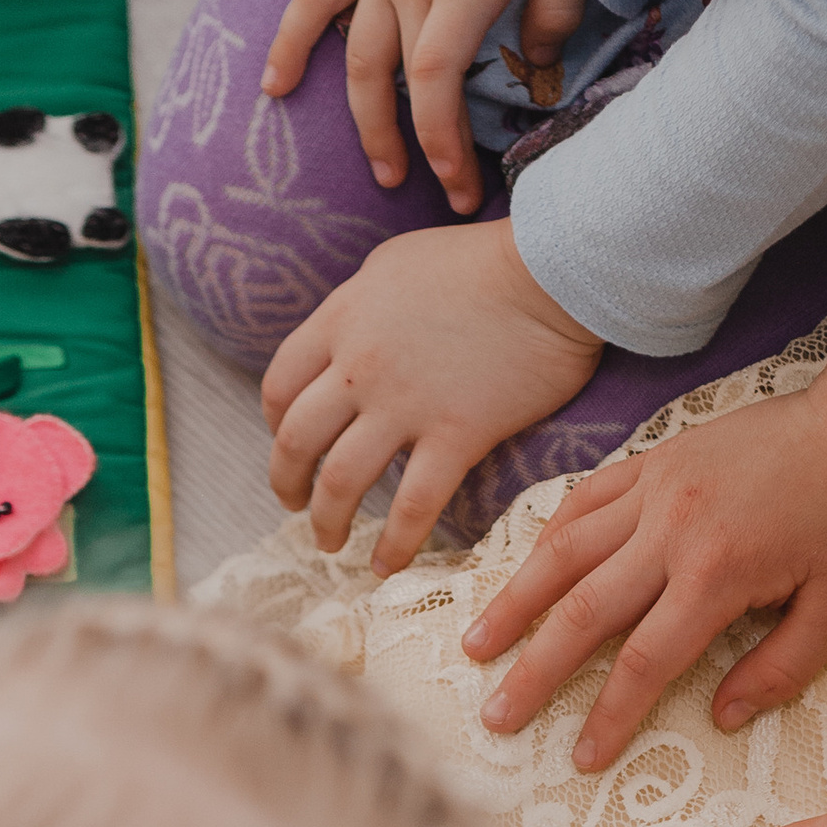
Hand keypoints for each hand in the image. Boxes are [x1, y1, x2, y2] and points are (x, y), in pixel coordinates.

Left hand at [262, 216, 600, 564]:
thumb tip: (347, 334)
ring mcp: (406, 404)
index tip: (287, 443)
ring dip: (326, 520)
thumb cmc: (482, 260)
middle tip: (293, 505)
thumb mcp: (396, 264)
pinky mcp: (458, 435)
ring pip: (341, 481)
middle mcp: (361, 365)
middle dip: (286, 481)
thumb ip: (360, 303)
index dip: (274, 422)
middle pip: (297, 439)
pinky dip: (394, 545)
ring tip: (329, 542)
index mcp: (343, 319)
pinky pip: (413, 506)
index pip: (280, 384)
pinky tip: (386, 566)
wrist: (553, 268)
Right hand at [264, 0, 588, 214]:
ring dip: (363, 121)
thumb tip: (534, 66)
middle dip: (413, 148)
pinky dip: (290, 45)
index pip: (438, 82)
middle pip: (397, 83)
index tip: (460, 187)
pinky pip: (313, 1)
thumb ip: (553, 8)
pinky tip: (274, 89)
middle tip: (432, 192)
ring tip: (382, 169)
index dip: (443, 143)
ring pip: (355, 58)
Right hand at [460, 372, 826, 770]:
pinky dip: (548, 539)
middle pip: (583, 612)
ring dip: (516, 603)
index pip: (645, 661)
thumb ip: (780, 669)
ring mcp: (655, 487)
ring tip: (477, 647)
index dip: (609, 715)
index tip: (582, 757)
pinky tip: (525, 572)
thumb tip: (721, 718)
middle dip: (534, 671)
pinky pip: (584, 500)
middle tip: (496, 717)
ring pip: (564, 552)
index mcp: (718, 572)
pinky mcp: (653, 459)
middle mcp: (672, 528)